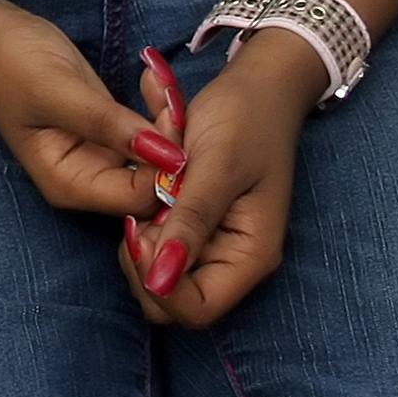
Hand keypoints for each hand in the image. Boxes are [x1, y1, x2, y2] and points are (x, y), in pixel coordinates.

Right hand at [0, 6, 191, 220]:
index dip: (163, 167)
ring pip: (158, 157)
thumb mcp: (59, 92)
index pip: (138, 198)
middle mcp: (89, 180)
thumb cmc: (12, 62)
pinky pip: (150, 133)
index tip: (169, 118)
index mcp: (70, 185)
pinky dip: (159, 109)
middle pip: (154, 182)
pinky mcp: (109, 132)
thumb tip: (170, 158)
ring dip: (168, 121)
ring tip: (157, 78)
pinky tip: (151, 77)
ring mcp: (101, 156)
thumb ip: (110, 126)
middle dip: (172, 141)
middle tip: (167, 92)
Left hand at [119, 30, 321, 328]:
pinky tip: (150, 186)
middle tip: (140, 210)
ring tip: (149, 189)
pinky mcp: (195, 227)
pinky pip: (160, 243)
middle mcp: (232, 260)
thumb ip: (190, 223)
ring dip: (142, 238)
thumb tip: (160, 281)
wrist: (257, 86)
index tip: (140, 230)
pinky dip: (146, 221)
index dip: (158, 284)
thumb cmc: (243, 120)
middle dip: (145, 263)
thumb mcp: (214, 166)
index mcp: (249, 256)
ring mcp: (213, 245)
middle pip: (172, 300)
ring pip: (159, 273)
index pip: (196, 310)